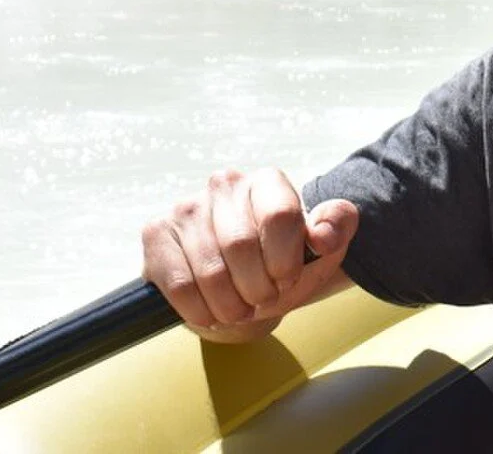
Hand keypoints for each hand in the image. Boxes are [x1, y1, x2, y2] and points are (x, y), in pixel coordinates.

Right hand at [142, 167, 357, 341]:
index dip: (285, 260)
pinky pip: (179, 284)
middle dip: (258, 289)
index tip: (286, 279)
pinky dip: (200, 311)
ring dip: (230, 306)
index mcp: (266, 182)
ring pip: (209, 271)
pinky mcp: (156, 233)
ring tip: (239, 308)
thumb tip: (322, 235)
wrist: (238, 285)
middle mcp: (223, 183)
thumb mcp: (319, 251)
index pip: (279, 216)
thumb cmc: (280, 265)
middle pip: (241, 246)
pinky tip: (210, 311)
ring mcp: (186, 207)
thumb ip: (337, 229)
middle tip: (262, 299)